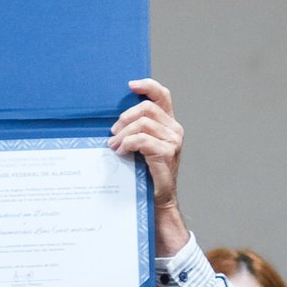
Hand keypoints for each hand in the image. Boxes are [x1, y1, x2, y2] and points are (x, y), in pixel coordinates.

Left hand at [110, 79, 186, 251]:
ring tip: (114, 146)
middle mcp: (174, 129)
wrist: (157, 200)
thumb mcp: (141, 147)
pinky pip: (142, 140)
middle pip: (147, 108)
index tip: (130, 85)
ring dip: (123, 134)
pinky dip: (127, 144)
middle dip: (125, 118)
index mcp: (169, 124)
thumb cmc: (145, 173)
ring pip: (143, 124)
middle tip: (113, 133)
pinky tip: (121, 153)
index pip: (162, 95)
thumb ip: (135, 130)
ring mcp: (173, 141)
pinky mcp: (167, 153)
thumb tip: (112, 120)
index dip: (147, 86)